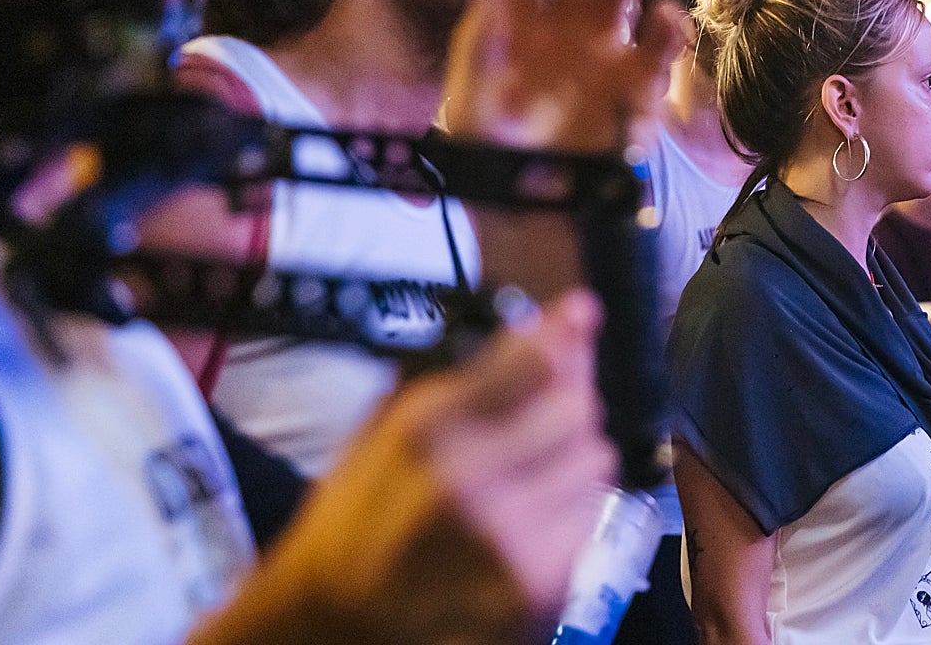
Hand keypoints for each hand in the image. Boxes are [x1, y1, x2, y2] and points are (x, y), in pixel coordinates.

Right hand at [195, 290, 617, 644]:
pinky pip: (591, 515)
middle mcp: (471, 479)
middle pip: (577, 407)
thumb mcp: (389, 429)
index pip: (529, 361)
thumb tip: (547, 327)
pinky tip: (531, 519)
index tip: (580, 315)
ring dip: (573, 457)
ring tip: (528, 477)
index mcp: (426, 429)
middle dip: (566, 402)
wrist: (336, 624)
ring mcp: (509, 536)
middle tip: (540, 416)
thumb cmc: (358, 519)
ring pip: (595, 459)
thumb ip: (470, 377)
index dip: (563, 333)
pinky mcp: (539, 584)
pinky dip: (572, 509)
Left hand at [443, 0, 681, 152]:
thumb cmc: (489, 150)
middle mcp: (560, 25)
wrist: (526, 204)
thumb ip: (485, 48)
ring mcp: (600, 50)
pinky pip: (657, 47)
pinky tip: (664, 19)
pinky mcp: (633, 83)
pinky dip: (668, 29)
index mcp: (517, 20)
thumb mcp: (471, 98)